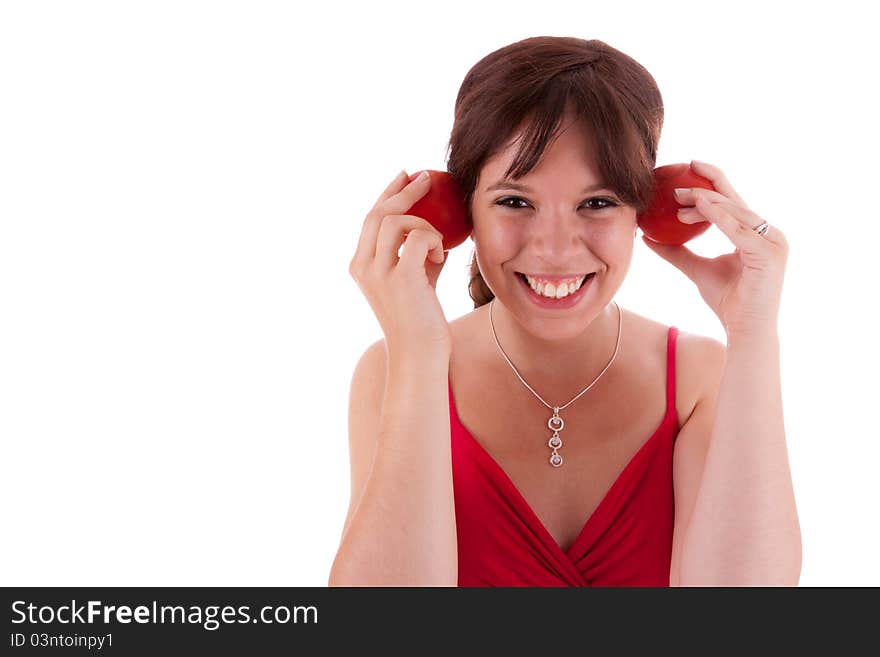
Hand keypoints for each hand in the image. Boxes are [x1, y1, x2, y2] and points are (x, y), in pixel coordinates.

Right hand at [349, 170, 451, 355]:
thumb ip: (418, 255)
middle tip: (428, 178)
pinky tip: (440, 257)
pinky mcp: (401, 279)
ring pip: (396, 221)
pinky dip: (433, 240)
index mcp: (360, 265)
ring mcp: (378, 273)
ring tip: (437, 246)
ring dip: (423, 225)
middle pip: (379, 213)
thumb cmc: (421, 320)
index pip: (370, 218)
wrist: (419, 354)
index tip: (405, 175)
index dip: (388, 193)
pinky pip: (418, 238)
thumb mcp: (416, 280)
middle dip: (404, 190)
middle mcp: (363, 266)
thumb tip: (438, 229)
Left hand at [641, 160, 788, 338]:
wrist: (745, 331)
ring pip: (735, 211)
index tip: (686, 168)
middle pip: (734, 200)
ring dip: (705, 201)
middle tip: (676, 179)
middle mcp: (769, 233)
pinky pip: (738, 230)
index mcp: (756, 233)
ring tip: (679, 196)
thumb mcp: (696, 269)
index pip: (733, 200)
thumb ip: (676, 252)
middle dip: (704, 186)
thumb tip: (648, 237)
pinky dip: (718, 216)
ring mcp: (773, 242)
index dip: (712, 181)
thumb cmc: (727, 302)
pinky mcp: (770, 253)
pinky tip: (697, 207)